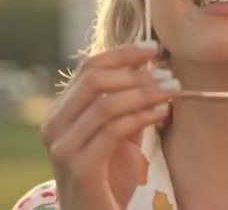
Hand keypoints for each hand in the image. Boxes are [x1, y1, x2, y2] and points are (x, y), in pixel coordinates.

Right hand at [42, 42, 178, 209]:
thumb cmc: (109, 179)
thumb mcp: (119, 135)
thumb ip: (128, 104)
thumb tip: (151, 68)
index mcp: (61, 112)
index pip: (88, 68)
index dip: (122, 53)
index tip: (153, 48)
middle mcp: (55, 125)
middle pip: (94, 79)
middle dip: (135, 72)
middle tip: (169, 75)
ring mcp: (63, 147)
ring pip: (106, 103)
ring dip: (145, 93)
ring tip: (173, 91)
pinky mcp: (80, 168)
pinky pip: (113, 130)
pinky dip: (141, 116)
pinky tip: (162, 113)